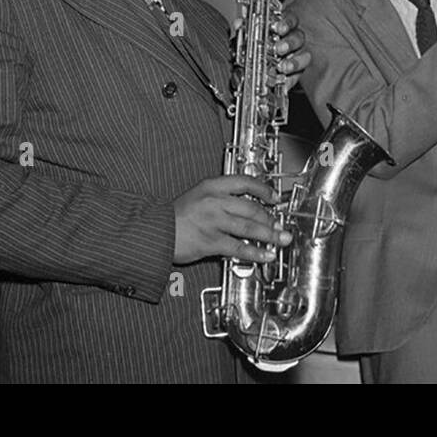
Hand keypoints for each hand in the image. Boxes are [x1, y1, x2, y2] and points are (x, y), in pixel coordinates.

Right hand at [173, 176, 292, 264]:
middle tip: (281, 225)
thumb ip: (221, 198)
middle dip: (271, 218)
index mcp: (212, 186)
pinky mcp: (210, 241)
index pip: (244, 182)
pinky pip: (239, 247)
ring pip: (249, 227)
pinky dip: (255, 252)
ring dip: (269, 235)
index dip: (264, 189)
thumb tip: (246, 208)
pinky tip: (265, 255)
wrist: (155, 231)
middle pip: (251, 207)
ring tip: (280, 239)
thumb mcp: (198, 196)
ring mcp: (213, 221)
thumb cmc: (176, 216)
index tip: (274, 197)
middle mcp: (214, 201)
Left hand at [228, 12, 310, 88]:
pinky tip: (283, 85)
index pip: (290, 20)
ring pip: (303, 57)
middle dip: (288, 43)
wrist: (273, 52)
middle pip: (297, 38)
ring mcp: (298, 56)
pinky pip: (296, 77)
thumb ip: (247, 27)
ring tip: (283, 68)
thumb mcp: (254, 30)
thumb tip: (239, 24)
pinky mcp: (297, 73)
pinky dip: (289, 82)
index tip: (278, 28)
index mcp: (286, 25)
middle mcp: (295, 39)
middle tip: (279, 49)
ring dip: (293, 62)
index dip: (286, 23)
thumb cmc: (264, 38)